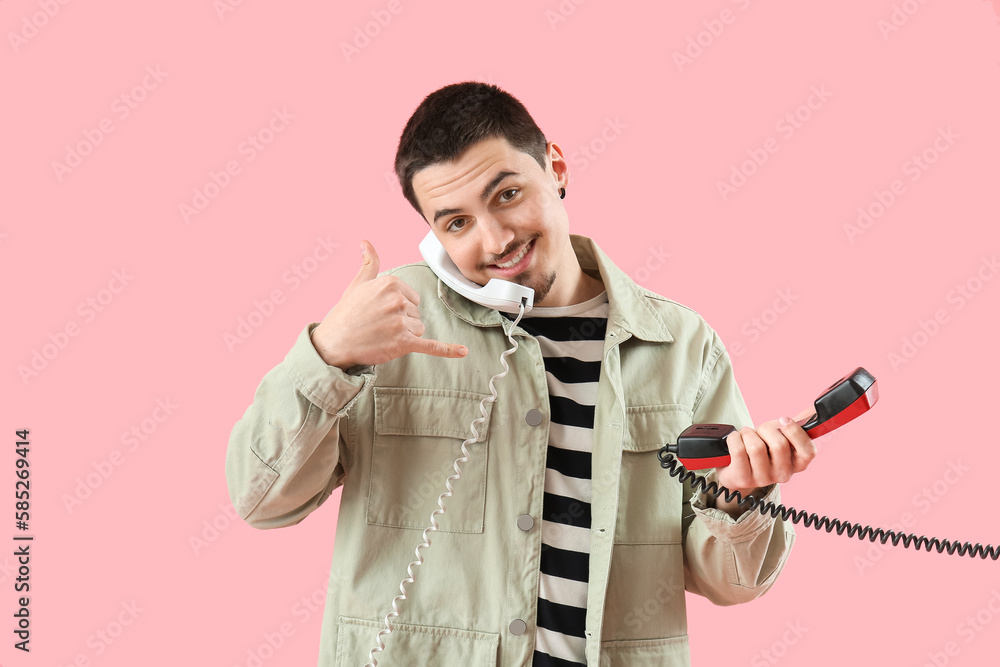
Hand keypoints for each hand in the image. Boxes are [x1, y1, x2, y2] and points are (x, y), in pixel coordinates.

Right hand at [310, 240, 468, 369]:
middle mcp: (398, 300)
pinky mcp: (403, 343)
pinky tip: (462, 352)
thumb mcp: (357, 284)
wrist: (334, 343)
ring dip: (404, 336)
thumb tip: (365, 242)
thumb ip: (368, 262)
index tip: (379, 312)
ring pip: (418, 329)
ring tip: (381, 336)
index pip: (412, 297)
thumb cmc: (345, 314)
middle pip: (416, 314)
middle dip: (401, 322)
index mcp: (392, 283)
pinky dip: (448, 350)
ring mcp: (402, 322)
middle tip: (377, 325)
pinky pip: (431, 346)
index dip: (397, 308)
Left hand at [712, 406, 817, 514]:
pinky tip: (736, 440)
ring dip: (748, 433)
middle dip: (766, 428)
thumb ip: (796, 425)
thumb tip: (813, 410)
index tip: (783, 420)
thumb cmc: (762, 448)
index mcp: (798, 464)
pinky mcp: (743, 479)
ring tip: (747, 436)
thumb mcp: (781, 436)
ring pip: (756, 447)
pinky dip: (735, 438)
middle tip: (760, 430)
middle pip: (779, 445)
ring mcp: (763, 479)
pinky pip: (739, 450)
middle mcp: (783, 474)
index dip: (795, 432)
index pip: (808, 451)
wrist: (737, 468)